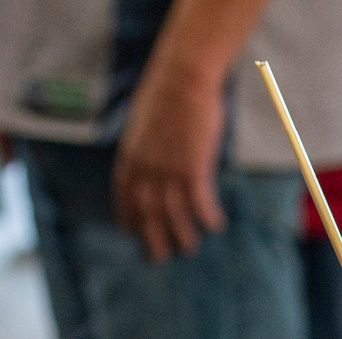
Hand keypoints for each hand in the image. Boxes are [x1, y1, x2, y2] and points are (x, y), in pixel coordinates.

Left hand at [113, 74, 227, 260]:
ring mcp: (168, 170)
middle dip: (152, 239)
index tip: (133, 234)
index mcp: (130, 157)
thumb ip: (143, 147)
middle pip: (147, 214)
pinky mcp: (193, 167)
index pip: (125, 197)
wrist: (182, 78)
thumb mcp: (142, 124)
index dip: (129, 219)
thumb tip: (148, 159)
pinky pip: (199, 202)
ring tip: (190, 248)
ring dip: (182, 235)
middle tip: (160, 258)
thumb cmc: (166, 95)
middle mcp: (146, 169)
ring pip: (173, 214)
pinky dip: (207, 217)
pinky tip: (216, 226)